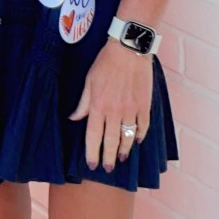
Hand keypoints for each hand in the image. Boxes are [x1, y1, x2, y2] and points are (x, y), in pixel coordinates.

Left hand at [70, 40, 154, 173]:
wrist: (129, 49)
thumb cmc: (106, 62)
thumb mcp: (89, 81)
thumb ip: (83, 103)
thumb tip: (74, 118)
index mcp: (98, 105)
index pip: (93, 136)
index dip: (92, 152)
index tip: (92, 164)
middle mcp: (114, 111)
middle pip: (111, 141)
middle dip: (109, 157)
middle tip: (108, 168)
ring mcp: (131, 109)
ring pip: (128, 137)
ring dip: (125, 150)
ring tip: (122, 158)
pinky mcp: (144, 105)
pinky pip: (143, 126)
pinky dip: (140, 135)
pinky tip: (136, 141)